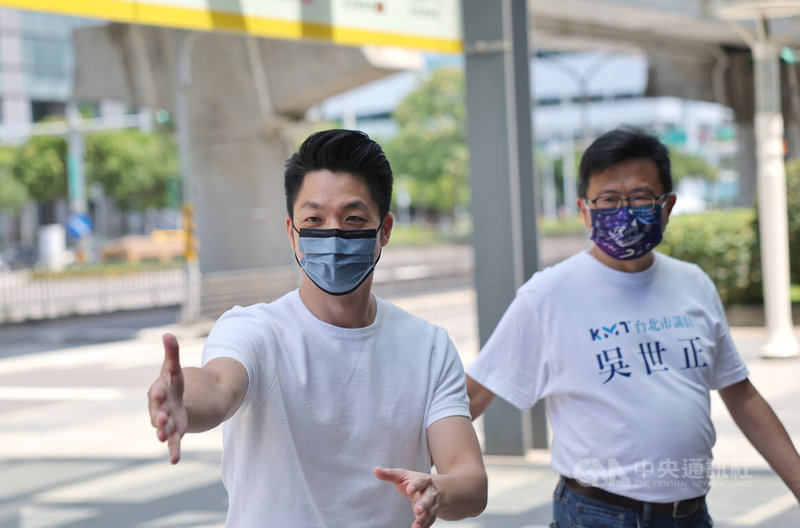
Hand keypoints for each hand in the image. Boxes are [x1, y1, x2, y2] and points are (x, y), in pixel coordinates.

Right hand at [147, 333, 187, 463]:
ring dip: (164, 432)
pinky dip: (173, 451)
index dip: (158, 392)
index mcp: (160, 391)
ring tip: (163, 437)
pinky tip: (174, 461)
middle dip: (159, 414)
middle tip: (160, 419)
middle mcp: (160, 408)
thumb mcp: (173, 369)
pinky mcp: (176, 432)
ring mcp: (167, 422)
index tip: (158, 392)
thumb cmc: (172, 385)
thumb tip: (168, 333)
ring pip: (164, 428)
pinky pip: (174, 443)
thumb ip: (172, 354)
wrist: (177, 402)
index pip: (158, 390)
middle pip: (159, 411)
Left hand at [375, 467, 439, 527]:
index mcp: (424, 480)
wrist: (430, 487)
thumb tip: (376, 470)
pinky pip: (430, 521)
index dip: (415, 485)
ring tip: (415, 527)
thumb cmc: (412, 481)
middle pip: (429, 498)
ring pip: (430, 512)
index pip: (420, 481)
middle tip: (417, 510)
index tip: (409, 490)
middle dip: (424, 504)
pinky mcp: (432, 514)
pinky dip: (425, 526)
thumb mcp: (402, 475)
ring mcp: (433, 503)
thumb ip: (389, 474)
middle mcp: (431, 492)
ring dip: (424, 519)